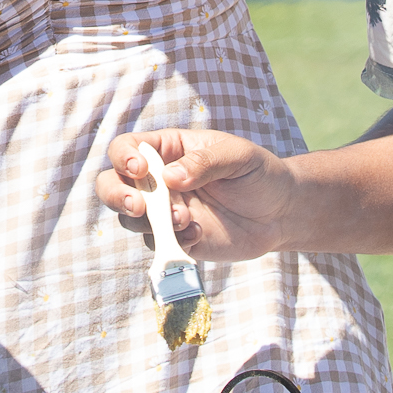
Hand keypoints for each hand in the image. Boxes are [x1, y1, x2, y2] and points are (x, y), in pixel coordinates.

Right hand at [92, 129, 299, 263]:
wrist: (281, 213)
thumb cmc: (258, 173)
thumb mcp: (237, 157)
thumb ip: (203, 162)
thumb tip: (168, 178)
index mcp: (167, 150)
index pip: (127, 148)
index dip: (123, 157)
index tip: (140, 170)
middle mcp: (157, 181)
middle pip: (111, 185)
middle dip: (116, 195)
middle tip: (139, 206)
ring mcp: (163, 213)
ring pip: (129, 218)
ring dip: (149, 222)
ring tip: (185, 219)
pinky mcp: (176, 240)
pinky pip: (157, 244)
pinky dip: (172, 242)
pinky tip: (199, 234)